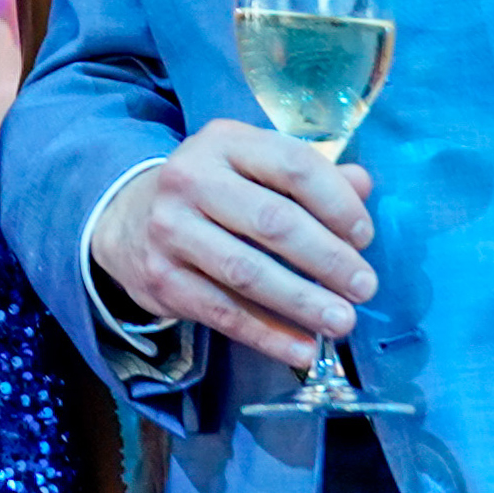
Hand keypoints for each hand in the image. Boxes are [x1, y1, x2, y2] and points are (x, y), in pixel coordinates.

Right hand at [90, 120, 377, 372]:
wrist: (128, 219)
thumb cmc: (213, 191)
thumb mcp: (253, 166)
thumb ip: (308, 175)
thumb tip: (362, 185)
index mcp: (225, 142)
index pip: (293, 166)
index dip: (337, 203)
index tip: (365, 237)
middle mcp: (192, 179)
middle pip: (272, 221)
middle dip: (327, 259)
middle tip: (365, 287)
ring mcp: (171, 230)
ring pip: (247, 272)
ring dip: (302, 302)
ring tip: (343, 322)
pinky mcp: (161, 279)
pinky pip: (223, 312)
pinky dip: (267, 335)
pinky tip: (302, 350)